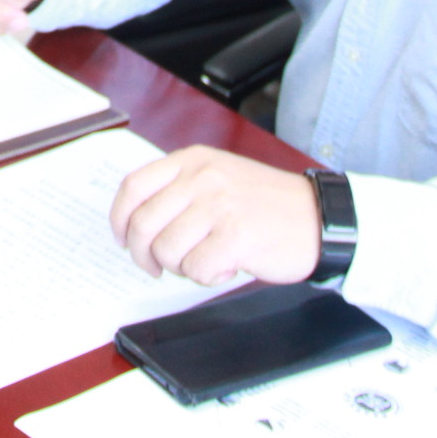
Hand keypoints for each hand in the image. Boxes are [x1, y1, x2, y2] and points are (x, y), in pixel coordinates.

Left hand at [109, 147, 322, 285]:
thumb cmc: (266, 205)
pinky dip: (206, 277)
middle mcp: (202, 177)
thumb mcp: (218, 177)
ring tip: (206, 260)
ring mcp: (219, 205)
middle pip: (143, 224)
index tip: (122, 239)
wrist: (318, 218)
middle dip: (144, 254)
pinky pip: (196, 268)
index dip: (119, 218)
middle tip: (158, 266)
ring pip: (167, 250)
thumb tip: (135, 223)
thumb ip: (180, 190)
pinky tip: (226, 267)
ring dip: (181, 267)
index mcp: (193, 160)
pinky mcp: (236, 235)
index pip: (133, 186)